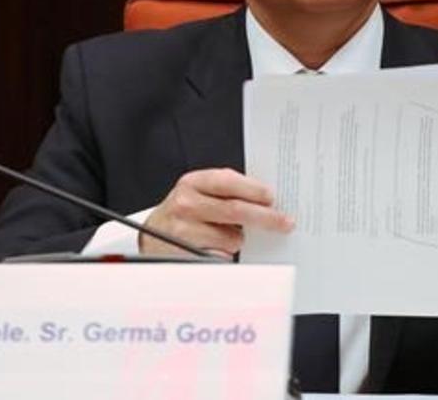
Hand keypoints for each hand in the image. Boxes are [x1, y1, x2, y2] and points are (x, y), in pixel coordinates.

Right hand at [140, 168, 294, 257]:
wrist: (152, 237)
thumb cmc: (183, 213)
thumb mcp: (198, 192)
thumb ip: (226, 191)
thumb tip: (265, 200)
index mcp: (192, 182)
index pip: (228, 181)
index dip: (254, 189)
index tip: (272, 197)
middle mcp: (186, 204)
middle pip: (236, 210)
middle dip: (266, 217)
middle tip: (285, 223)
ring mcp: (185, 231)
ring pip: (233, 238)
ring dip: (238, 239)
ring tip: (223, 235)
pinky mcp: (189, 255)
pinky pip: (223, 256)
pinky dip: (226, 253)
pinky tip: (213, 247)